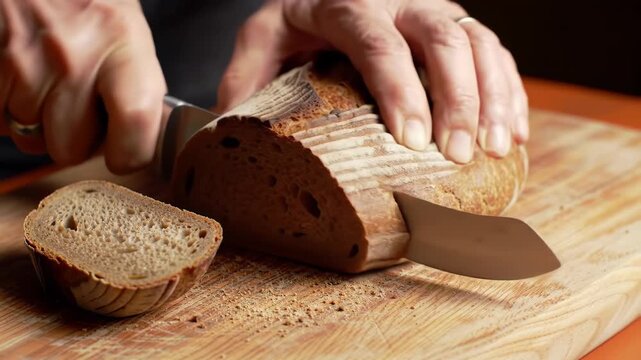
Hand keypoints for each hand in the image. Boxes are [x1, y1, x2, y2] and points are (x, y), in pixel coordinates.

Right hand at [0, 0, 165, 172]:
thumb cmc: (87, 2)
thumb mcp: (127, 33)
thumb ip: (138, 87)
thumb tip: (141, 139)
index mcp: (122, 45)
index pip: (135, 124)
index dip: (130, 153)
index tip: (125, 153)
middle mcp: (73, 57)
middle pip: (71, 148)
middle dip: (75, 137)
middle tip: (78, 104)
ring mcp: (24, 64)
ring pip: (30, 139)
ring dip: (38, 122)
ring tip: (47, 82)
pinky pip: (0, 122)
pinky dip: (8, 108)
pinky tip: (22, 78)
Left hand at [217, 0, 528, 162]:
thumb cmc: (294, 24)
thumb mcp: (261, 42)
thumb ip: (247, 80)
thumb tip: (235, 137)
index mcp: (345, 4)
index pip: (377, 43)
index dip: (399, 89)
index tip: (414, 140)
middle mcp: (398, 1)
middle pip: (440, 40)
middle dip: (457, 99)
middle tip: (458, 155)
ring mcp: (433, 10)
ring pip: (478, 42)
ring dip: (493, 97)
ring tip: (495, 149)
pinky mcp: (455, 25)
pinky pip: (495, 52)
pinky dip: (509, 92)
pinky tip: (511, 133)